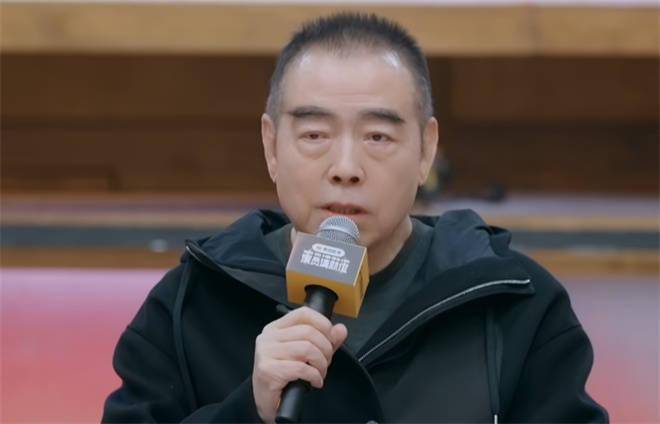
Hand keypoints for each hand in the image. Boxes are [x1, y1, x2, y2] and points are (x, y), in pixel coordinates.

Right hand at [252, 306, 347, 422]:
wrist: (266, 402)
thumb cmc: (283, 377)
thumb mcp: (306, 355)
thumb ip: (324, 341)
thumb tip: (340, 330)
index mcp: (276, 328)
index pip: (303, 313)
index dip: (323, 324)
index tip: (330, 338)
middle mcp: (268, 337)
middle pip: (308, 332)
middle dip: (325, 349)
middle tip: (325, 362)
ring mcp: (266, 353)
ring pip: (307, 348)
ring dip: (321, 364)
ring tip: (320, 373)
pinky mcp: (268, 370)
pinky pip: (301, 368)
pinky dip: (315, 376)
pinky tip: (314, 382)